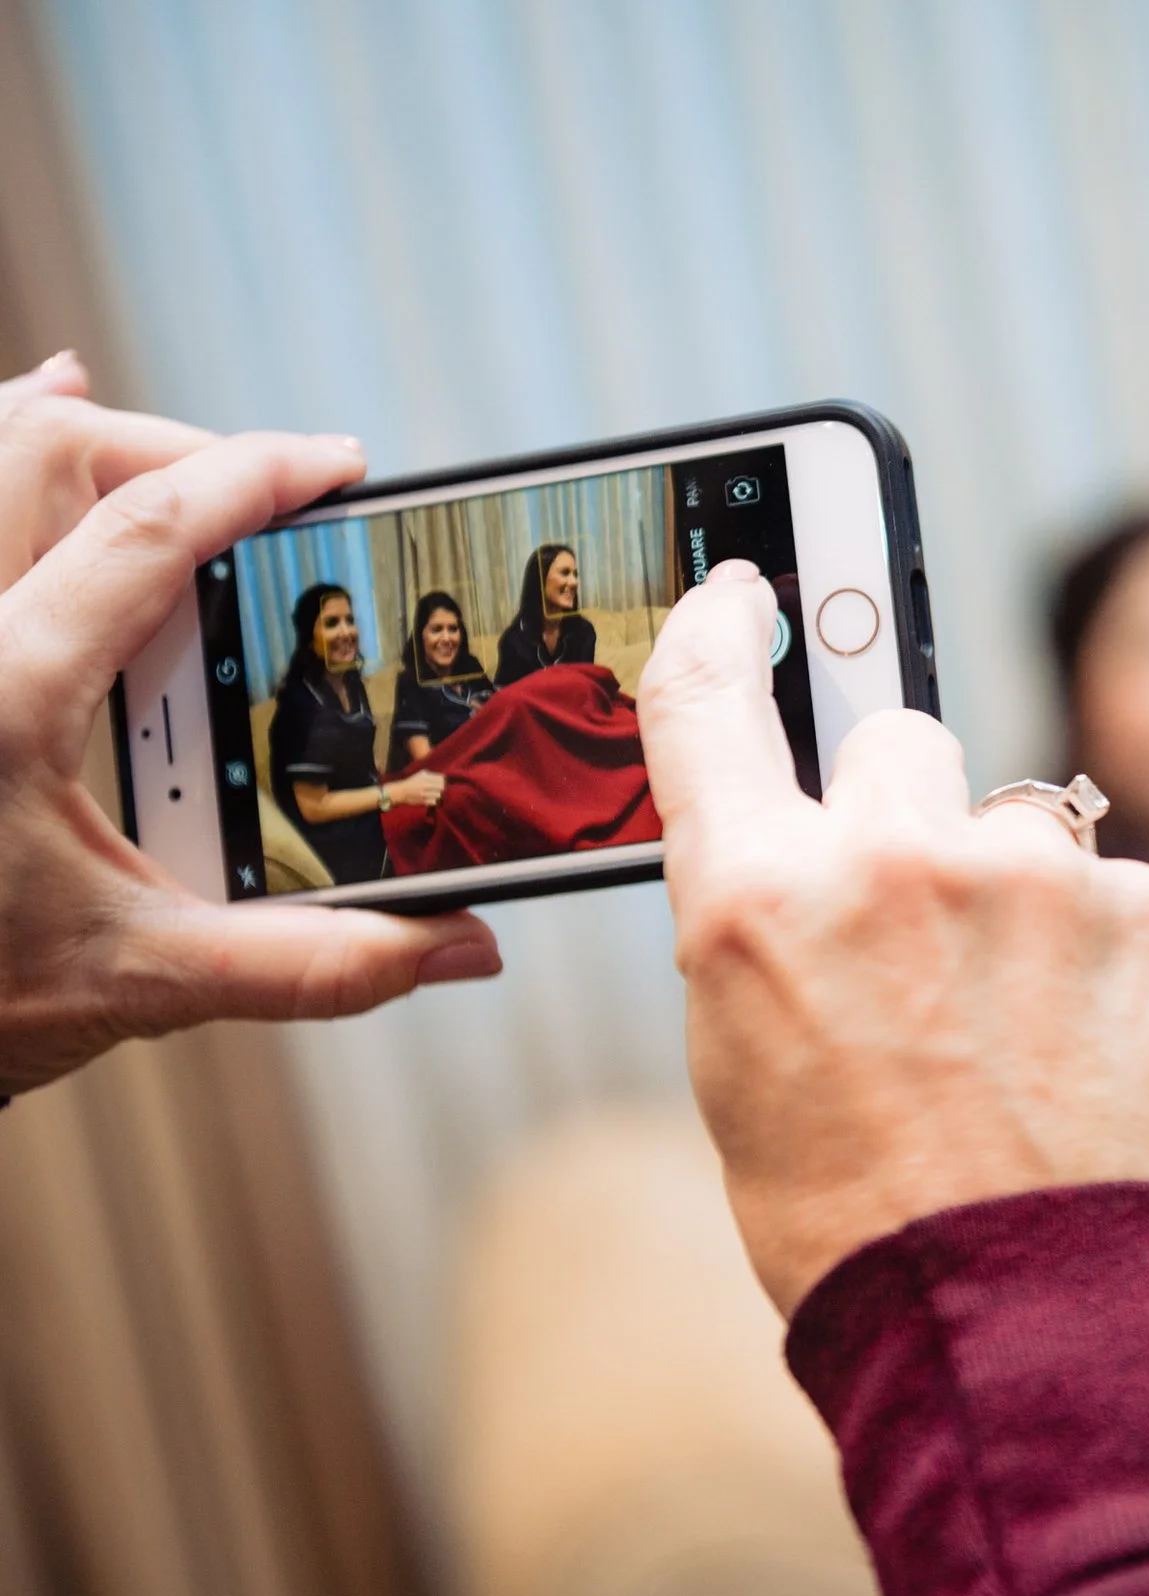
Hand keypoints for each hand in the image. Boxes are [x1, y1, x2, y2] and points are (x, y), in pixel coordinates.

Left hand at [0, 356, 500, 1096]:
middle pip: (45, 449)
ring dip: (60, 436)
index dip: (255, 476)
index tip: (335, 462)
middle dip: (167, 448)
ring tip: (127, 423)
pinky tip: (31, 412)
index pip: (146, 529)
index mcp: (2, 692)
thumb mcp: (136, 982)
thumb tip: (455, 948)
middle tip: (258, 498)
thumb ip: (309, 963)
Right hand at [391, 768, 446, 808]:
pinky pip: (435, 801)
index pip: (442, 779)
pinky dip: (434, 800)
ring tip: (434, 793)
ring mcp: (424, 794)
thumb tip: (444, 777)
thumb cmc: (413, 781)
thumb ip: (432, 775)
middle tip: (439, 788)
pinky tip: (431, 798)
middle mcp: (425, 785)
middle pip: (442, 787)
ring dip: (438, 794)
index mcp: (425, 777)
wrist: (401, 792)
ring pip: (439, 795)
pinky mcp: (423, 801)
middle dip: (442, 787)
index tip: (441, 782)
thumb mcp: (422, 774)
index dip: (443, 780)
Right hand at [639, 561, 1148, 1314]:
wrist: (1026, 1328)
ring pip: (1026, 826)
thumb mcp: (750, 1068)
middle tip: (934, 940)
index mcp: (757, 899)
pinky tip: (1098, 1055)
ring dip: (1026, 900)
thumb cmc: (861, 1221)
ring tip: (1028, 1036)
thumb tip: (813, 842)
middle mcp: (894, 857)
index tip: (748, 588)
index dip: (722, 628)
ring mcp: (1039, 878)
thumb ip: (774, 928)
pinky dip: (1112, 959)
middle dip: (915, 816)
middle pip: (904, 740)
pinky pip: (1121, 892)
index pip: (709, 700)